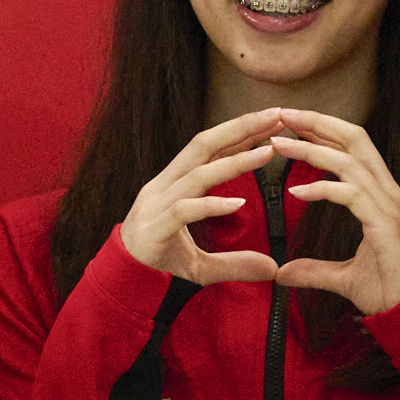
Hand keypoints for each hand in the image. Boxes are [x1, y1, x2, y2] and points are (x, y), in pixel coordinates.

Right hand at [120, 111, 286, 285]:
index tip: (271, 122)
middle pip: (203, 146)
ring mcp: (158, 205)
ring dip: (235, 161)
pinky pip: (184, 211)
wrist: (124, 282)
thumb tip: (273, 268)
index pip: (209, 148)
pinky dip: (211, 206)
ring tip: (267, 153)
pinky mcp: (155, 228)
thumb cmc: (160, 262)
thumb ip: (236, 262)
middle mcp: (165, 186)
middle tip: (275, 117)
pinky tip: (238, 204)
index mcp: (173, 183)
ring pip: (198, 174)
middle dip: (240, 128)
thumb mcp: (204, 265)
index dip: (239, 132)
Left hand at [266, 110, 399, 315]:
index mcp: (380, 196)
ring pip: (350, 162)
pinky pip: (352, 195)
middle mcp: (388, 193)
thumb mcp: (344, 278)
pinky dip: (323, 189)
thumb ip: (314, 270)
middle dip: (319, 123)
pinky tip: (297, 192)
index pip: (353, 148)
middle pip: (355, 140)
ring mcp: (389, 206)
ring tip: (280, 146)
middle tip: (284, 114)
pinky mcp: (386, 225)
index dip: (324, 131)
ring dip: (312, 150)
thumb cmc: (390, 291)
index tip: (292, 123)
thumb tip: (283, 272)